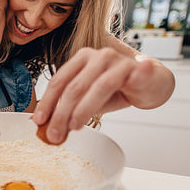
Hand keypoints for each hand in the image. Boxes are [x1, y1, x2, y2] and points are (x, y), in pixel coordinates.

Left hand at [32, 46, 174, 143]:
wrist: (151, 84)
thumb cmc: (118, 90)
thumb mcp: (88, 100)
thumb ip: (69, 109)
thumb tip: (47, 128)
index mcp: (81, 59)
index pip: (59, 81)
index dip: (47, 102)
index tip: (38, 120)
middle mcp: (97, 56)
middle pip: (73, 86)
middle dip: (61, 113)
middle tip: (54, 133)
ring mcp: (118, 60)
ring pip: (96, 87)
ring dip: (82, 110)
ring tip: (74, 127)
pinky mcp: (137, 68)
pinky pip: (125, 81)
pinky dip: (114, 94)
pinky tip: (116, 100)